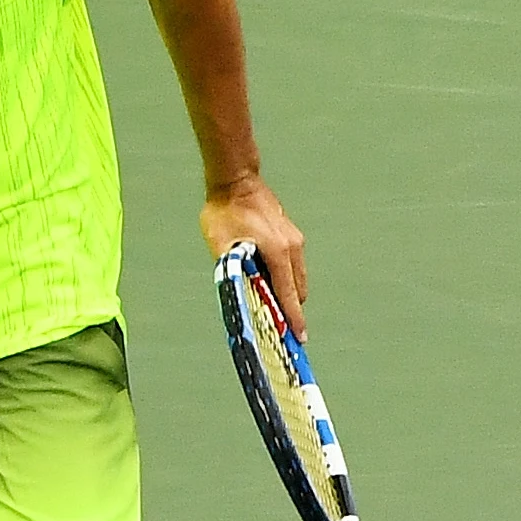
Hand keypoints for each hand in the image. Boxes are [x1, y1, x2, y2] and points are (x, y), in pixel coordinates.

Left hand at [202, 174, 308, 336]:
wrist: (236, 181)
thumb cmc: (224, 212)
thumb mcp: (221, 245)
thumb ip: (232, 270)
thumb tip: (240, 295)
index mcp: (277, 252)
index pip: (288, 294)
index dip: (293, 319)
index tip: (299, 339)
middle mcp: (292, 248)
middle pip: (297, 290)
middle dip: (290, 310)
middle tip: (279, 329)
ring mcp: (294, 240)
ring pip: (296, 278)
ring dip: (287, 294)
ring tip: (272, 308)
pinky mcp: (291, 235)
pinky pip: (293, 266)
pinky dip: (285, 279)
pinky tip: (268, 282)